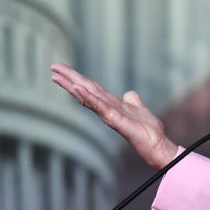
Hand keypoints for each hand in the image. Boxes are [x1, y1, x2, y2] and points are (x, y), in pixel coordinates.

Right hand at [50, 63, 177, 169]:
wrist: (155, 142)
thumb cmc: (146, 129)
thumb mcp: (138, 108)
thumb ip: (132, 100)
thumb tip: (130, 93)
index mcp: (110, 103)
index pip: (90, 88)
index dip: (77, 78)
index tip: (62, 69)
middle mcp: (106, 108)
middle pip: (84, 90)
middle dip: (69, 78)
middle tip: (53, 67)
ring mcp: (108, 113)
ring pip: (87, 97)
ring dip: (73, 86)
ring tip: (59, 76)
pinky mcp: (114, 119)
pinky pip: (99, 106)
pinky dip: (88, 97)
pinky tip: (78, 88)